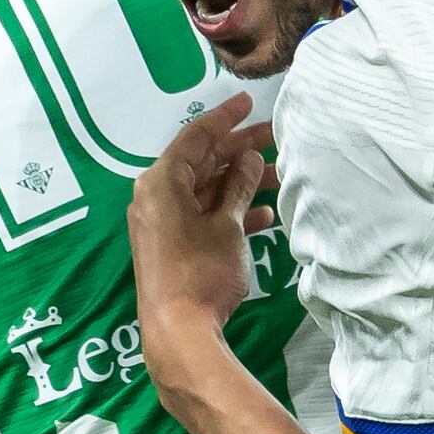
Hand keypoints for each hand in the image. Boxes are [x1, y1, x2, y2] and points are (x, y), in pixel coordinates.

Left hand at [123, 96, 273, 417]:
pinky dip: (230, 212)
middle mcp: (155, 196)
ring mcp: (162, 222)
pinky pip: (201, 216)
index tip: (249, 102)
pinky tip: (264, 216)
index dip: (225, 118)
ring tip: (278, 176)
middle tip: (276, 137)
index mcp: (161, 182)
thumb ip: (239, 187)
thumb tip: (248, 159)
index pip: (195, 137)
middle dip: (239, 150)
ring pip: (205, 189)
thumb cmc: (202, 272)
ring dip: (240, 182)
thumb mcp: (228, 225)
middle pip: (201, 162)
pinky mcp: (171, 245)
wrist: (179, 332)